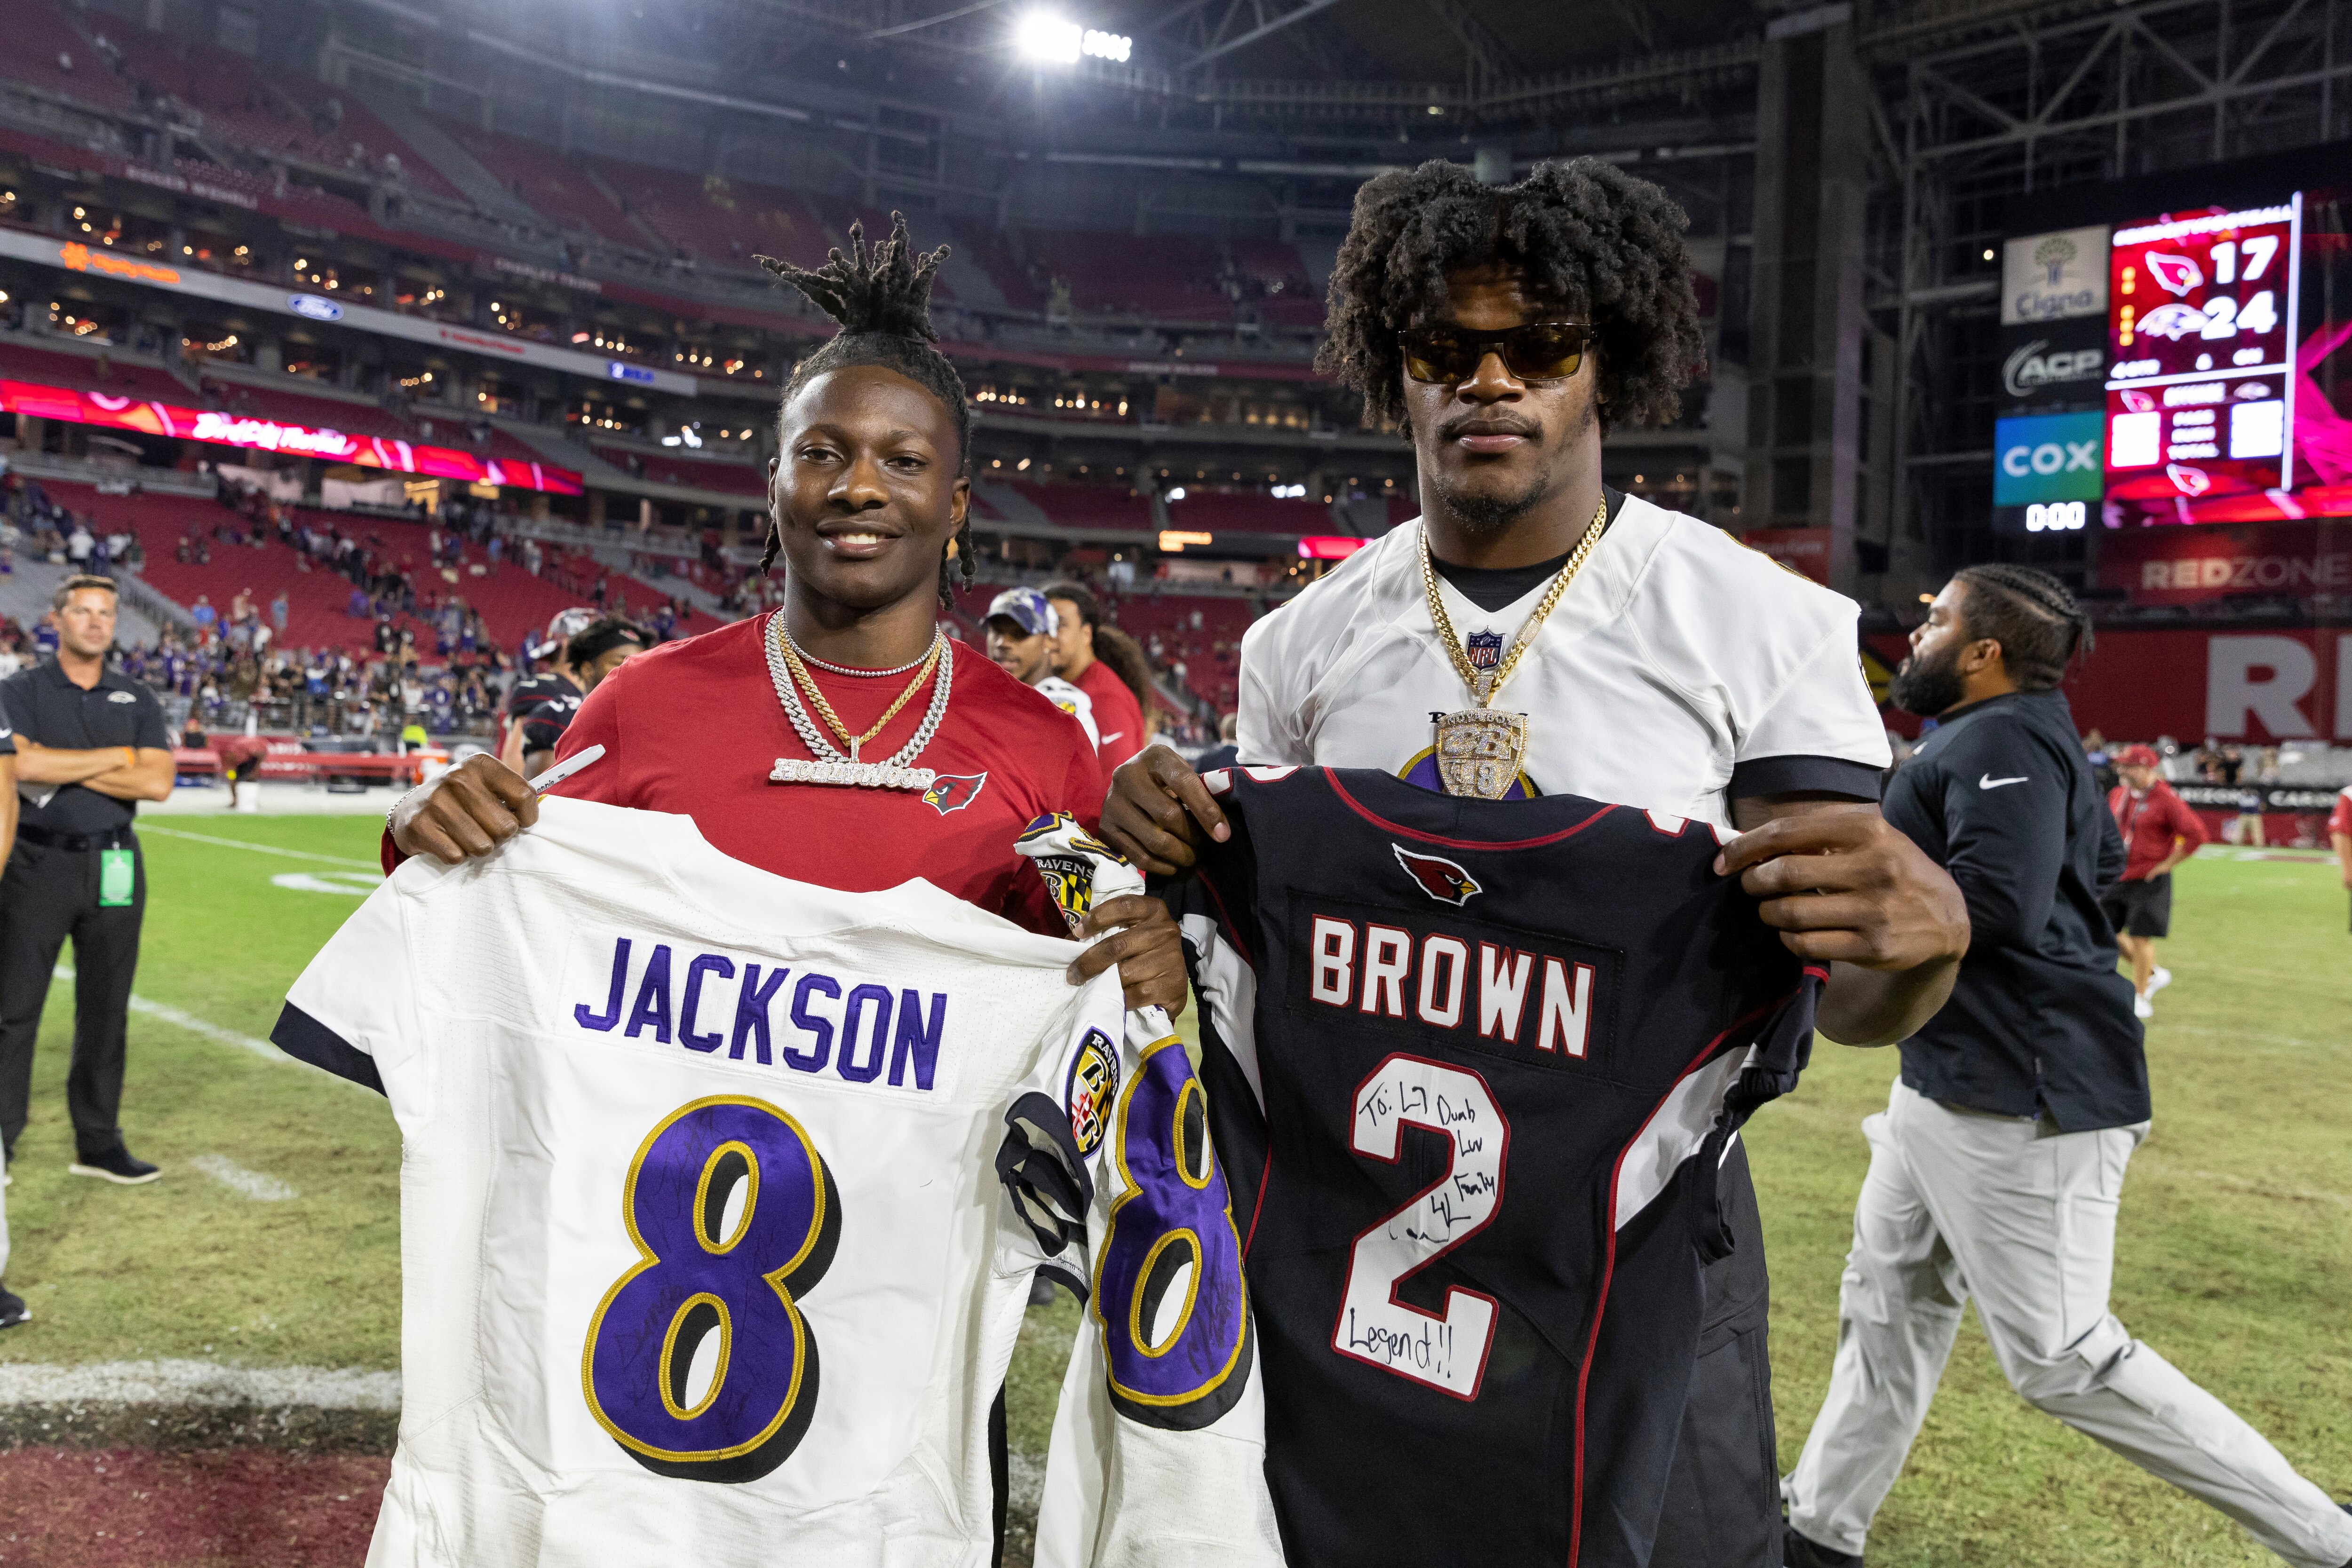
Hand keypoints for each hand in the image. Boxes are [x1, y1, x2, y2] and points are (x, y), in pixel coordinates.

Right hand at [391, 753, 538, 864]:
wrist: (410, 810)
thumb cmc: (460, 800)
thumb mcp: (486, 785)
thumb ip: (513, 794)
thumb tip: (541, 807)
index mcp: (480, 764)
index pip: (524, 795)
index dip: (528, 816)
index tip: (520, 821)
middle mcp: (457, 778)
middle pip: (506, 827)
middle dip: (499, 835)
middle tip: (484, 829)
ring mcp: (436, 801)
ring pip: (483, 846)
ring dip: (478, 847)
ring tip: (465, 835)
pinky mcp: (419, 825)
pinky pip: (457, 856)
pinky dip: (456, 855)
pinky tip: (447, 840)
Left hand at [1068, 894, 1188, 1015]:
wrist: (1173, 981)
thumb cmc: (1143, 952)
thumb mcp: (1130, 933)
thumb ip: (1106, 931)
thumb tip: (1071, 942)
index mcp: (1154, 911)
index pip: (1124, 906)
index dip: (1098, 917)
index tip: (1078, 932)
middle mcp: (1165, 931)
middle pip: (1118, 945)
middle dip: (1090, 961)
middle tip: (1073, 974)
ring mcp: (1171, 958)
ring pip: (1125, 973)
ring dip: (1104, 983)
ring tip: (1093, 988)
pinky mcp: (1173, 984)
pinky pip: (1137, 994)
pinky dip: (1121, 998)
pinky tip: (1116, 998)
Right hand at [1099, 744, 1228, 877]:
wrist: (1127, 783)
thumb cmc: (1164, 779)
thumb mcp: (1180, 772)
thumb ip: (1199, 791)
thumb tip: (1220, 830)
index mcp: (1154, 757)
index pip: (1184, 783)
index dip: (1206, 811)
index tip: (1223, 834)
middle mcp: (1127, 776)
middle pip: (1168, 815)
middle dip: (1193, 838)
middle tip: (1205, 848)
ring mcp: (1113, 803)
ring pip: (1154, 840)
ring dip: (1180, 855)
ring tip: (1192, 858)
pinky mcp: (1105, 828)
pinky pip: (1138, 856)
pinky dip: (1161, 866)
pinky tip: (1173, 866)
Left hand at [1716, 808, 1968, 969]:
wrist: (1947, 917)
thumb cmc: (1893, 869)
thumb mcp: (1870, 838)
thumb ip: (1820, 834)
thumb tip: (1753, 844)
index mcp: (1868, 830)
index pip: (1788, 833)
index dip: (1746, 847)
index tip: (1724, 860)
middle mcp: (1874, 867)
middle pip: (1784, 874)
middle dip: (1753, 882)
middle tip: (1749, 885)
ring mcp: (1874, 910)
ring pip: (1790, 913)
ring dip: (1767, 912)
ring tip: (1770, 909)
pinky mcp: (1873, 947)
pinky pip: (1806, 944)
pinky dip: (1788, 938)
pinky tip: (1792, 932)